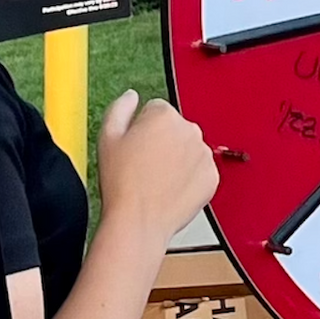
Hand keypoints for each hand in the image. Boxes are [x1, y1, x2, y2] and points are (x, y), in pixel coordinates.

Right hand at [96, 91, 218, 238]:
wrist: (138, 221)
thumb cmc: (121, 183)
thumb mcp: (107, 137)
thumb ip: (120, 107)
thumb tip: (132, 96)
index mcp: (164, 115)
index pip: (155, 110)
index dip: (141, 128)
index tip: (135, 146)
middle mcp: (189, 129)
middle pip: (175, 128)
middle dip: (162, 141)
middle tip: (144, 166)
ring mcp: (204, 154)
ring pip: (188, 149)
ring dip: (177, 159)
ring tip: (156, 180)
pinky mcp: (212, 176)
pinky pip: (200, 171)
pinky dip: (189, 178)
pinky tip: (171, 189)